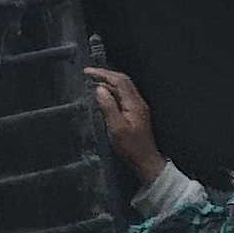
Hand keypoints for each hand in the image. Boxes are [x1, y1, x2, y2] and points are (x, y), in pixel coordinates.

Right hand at [88, 65, 160, 181]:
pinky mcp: (135, 112)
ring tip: (93, 82)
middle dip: (106, 74)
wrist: (145, 160)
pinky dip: (112, 91)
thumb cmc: (130, 147)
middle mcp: (138, 102)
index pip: (119, 81)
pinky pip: (123, 95)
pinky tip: (103, 95)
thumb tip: (99, 89)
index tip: (88, 72)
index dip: (103, 74)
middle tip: (89, 73)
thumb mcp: (116, 128)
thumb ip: (108, 107)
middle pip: (123, 81)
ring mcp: (138, 107)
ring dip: (108, 82)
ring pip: (123, 87)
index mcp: (134, 104)